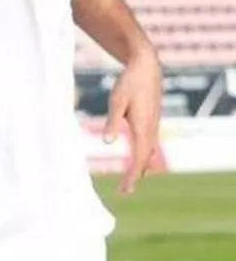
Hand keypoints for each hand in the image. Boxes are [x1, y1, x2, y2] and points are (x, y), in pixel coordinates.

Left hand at [106, 50, 162, 193]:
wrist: (146, 68)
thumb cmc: (129, 84)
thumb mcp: (117, 102)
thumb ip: (112, 122)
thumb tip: (107, 142)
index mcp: (143, 127)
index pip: (139, 158)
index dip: (132, 175)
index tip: (124, 189)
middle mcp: (151, 129)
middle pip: (144, 159)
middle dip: (135, 176)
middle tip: (125, 192)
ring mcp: (153, 125)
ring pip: (148, 152)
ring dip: (140, 167)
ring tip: (130, 182)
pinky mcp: (151, 121)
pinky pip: (149, 144)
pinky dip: (144, 156)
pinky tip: (140, 161)